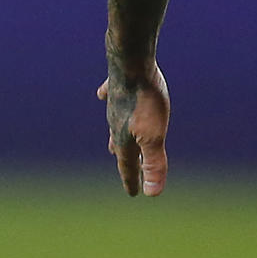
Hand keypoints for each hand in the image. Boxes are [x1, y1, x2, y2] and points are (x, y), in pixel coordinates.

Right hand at [98, 66, 169, 196]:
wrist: (131, 64)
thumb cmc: (145, 101)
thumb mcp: (154, 136)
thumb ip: (153, 164)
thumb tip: (152, 194)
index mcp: (125, 138)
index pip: (128, 165)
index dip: (132, 179)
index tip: (133, 193)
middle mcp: (116, 122)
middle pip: (120, 145)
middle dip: (125, 157)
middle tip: (126, 166)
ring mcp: (115, 102)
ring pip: (114, 122)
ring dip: (116, 133)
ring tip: (113, 140)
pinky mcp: (117, 82)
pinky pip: (110, 92)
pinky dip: (106, 96)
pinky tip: (102, 94)